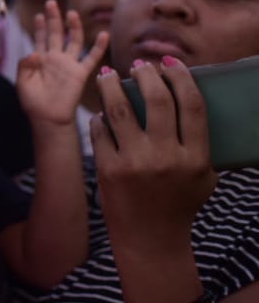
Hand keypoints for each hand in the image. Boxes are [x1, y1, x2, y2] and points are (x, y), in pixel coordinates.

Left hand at [17, 0, 109, 126]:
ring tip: (72, 13)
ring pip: (74, 41)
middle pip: (56, 34)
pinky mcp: (80, 73)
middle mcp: (55, 58)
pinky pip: (91, 57)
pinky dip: (98, 46)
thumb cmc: (33, 102)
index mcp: (40, 60)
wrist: (48, 118)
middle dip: (53, 18)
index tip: (38, 14)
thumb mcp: (23, 83)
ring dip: (73, 27)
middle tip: (51, 2)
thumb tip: (35, 52)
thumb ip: (25, 66)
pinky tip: (104, 34)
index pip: (40, 38)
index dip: (40, 27)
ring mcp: (69, 64)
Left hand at [91, 57, 216, 258]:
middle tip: (139, 66)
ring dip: (112, 86)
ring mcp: (134, 163)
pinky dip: (99, 118)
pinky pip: (100, 131)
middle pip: (157, 100)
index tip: (170, 62)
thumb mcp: (204, 177)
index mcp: (195, 157)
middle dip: (146, 74)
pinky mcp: (107, 170)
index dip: (181, 77)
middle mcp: (166, 157)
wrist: (151, 240)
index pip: (192, 105)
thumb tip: (189, 101)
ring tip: (107, 75)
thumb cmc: (180, 205)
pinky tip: (101, 114)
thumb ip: (201, 145)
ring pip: (120, 109)